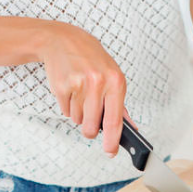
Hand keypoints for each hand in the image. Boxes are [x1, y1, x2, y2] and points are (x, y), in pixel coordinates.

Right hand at [39, 21, 127, 155]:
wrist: (63, 40)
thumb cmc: (91, 59)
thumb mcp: (112, 76)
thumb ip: (120, 105)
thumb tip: (130, 128)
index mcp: (116, 81)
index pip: (115, 120)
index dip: (112, 141)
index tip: (110, 152)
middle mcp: (98, 83)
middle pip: (92, 127)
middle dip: (90, 129)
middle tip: (90, 117)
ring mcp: (79, 84)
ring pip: (78, 120)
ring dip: (78, 113)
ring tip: (80, 93)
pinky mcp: (62, 87)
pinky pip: (65, 111)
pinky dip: (67, 106)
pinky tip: (70, 89)